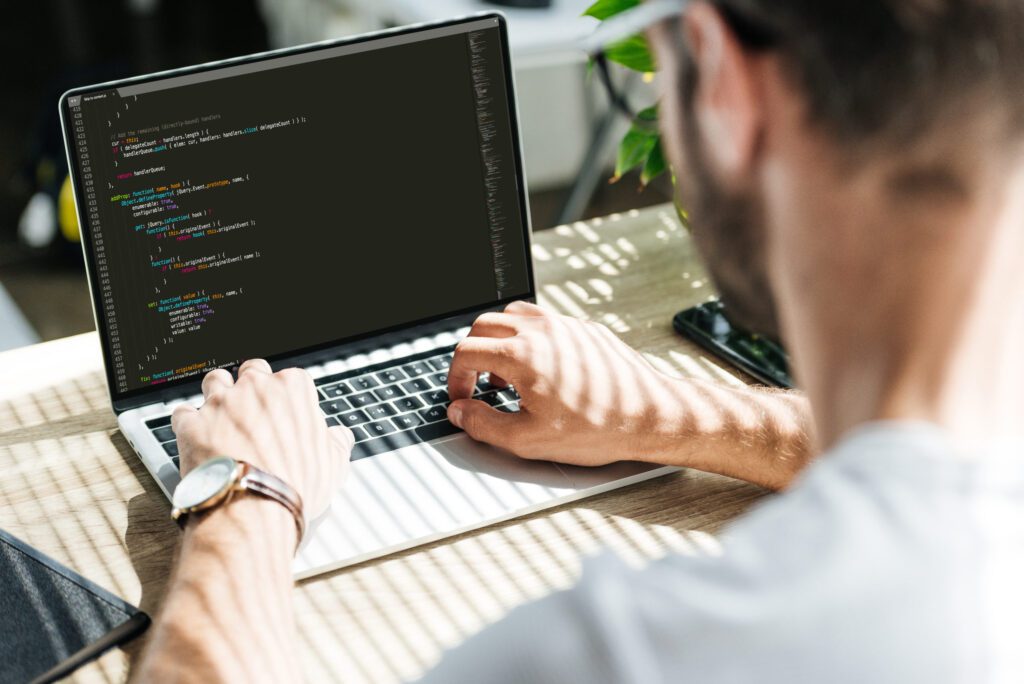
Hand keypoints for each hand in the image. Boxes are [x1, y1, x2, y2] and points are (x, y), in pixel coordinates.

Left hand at [171, 359, 352, 519]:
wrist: (253, 509)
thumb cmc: (296, 487)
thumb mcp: (334, 465)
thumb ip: (336, 442)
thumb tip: (339, 437)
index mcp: (293, 390)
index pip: (290, 379)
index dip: (287, 398)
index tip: (285, 414)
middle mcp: (255, 387)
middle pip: (251, 371)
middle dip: (250, 387)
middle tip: (254, 412)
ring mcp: (220, 403)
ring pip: (215, 381)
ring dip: (217, 395)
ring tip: (222, 417)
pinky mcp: (191, 423)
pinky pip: (183, 412)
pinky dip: (188, 422)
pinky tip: (196, 435)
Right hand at [446, 301, 680, 465]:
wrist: (648, 417)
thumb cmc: (597, 429)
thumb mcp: (528, 440)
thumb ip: (484, 425)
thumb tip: (460, 413)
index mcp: (522, 355)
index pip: (466, 351)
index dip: (455, 377)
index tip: (461, 397)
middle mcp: (542, 331)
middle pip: (484, 325)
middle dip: (472, 354)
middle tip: (476, 384)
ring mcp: (565, 326)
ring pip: (514, 314)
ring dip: (498, 340)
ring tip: (505, 374)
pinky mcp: (585, 330)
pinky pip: (545, 320)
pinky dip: (528, 337)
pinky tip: (539, 368)